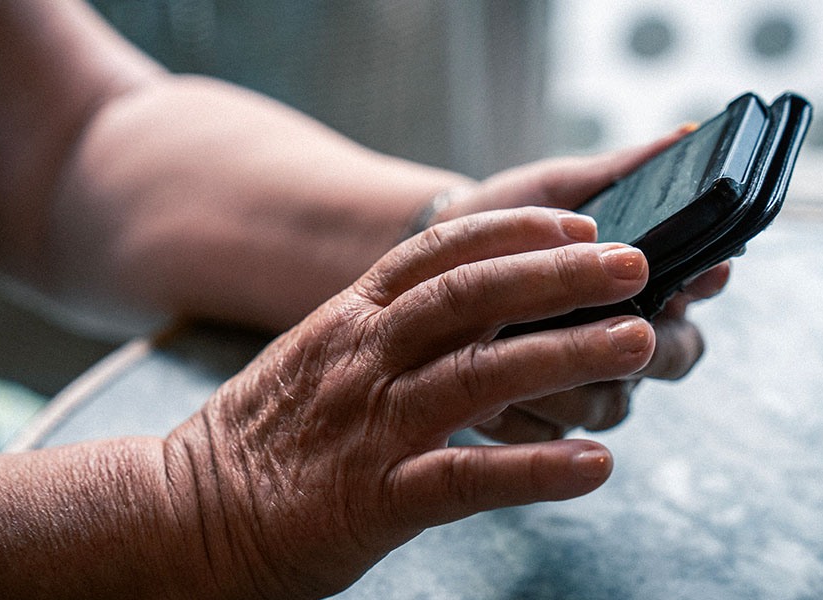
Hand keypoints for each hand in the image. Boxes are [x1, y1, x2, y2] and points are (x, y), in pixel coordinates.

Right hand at [162, 207, 656, 597]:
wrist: (184, 515)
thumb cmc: (263, 437)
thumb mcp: (319, 356)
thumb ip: (388, 328)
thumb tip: (478, 310)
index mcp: (350, 320)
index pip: (439, 252)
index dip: (516, 231)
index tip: (580, 223)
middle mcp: (363, 359)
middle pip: (471, 296)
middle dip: (560, 274)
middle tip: (635, 265)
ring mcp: (369, 426)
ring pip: (481, 375)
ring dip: (567, 354)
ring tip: (638, 341)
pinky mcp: (373, 498)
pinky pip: (465, 477)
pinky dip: (534, 469)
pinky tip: (591, 465)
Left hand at [418, 126, 730, 442]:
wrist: (417, 268)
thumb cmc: (496, 222)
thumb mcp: (553, 189)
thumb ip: (619, 170)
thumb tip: (689, 133)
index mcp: (638, 281)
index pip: (700, 288)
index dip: (705, 281)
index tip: (703, 270)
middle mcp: (619, 337)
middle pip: (670, 356)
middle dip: (648, 343)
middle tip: (626, 327)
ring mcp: (580, 384)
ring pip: (611, 405)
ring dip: (577, 381)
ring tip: (535, 355)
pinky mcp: (535, 422)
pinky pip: (550, 438)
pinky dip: (527, 415)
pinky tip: (494, 393)